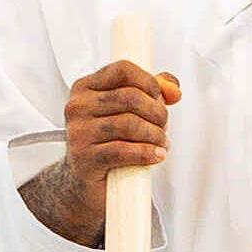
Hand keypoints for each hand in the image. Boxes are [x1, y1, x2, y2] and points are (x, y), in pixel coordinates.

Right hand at [26, 58, 177, 246]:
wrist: (84, 181)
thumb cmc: (107, 142)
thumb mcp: (126, 111)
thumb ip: (152, 92)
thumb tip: (173, 89)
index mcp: (86, 88)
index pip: (123, 70)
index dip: (149, 82)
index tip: (160, 98)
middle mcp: (78, 106)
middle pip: (131, 97)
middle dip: (157, 113)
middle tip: (163, 127)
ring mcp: (79, 132)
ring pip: (130, 124)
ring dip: (155, 135)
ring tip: (161, 143)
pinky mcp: (85, 158)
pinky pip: (124, 150)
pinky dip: (147, 153)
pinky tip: (156, 155)